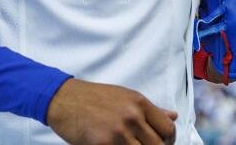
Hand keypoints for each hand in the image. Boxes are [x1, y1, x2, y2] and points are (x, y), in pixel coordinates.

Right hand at [47, 78, 177, 143]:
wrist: (63, 99)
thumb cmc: (93, 97)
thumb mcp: (124, 96)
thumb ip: (149, 109)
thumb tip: (173, 116)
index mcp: (139, 103)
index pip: (168, 128)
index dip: (168, 141)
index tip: (162, 143)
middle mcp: (132, 116)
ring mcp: (118, 132)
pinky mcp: (104, 144)